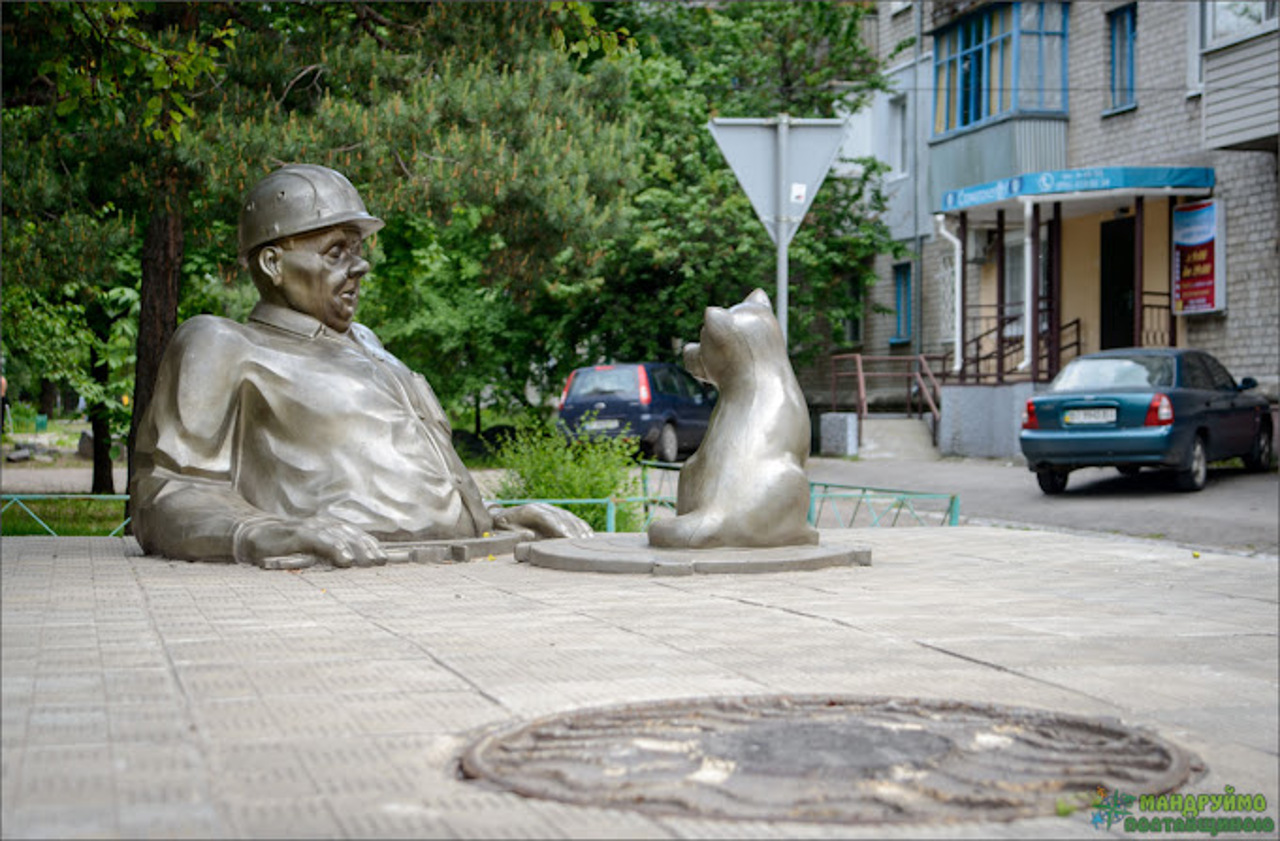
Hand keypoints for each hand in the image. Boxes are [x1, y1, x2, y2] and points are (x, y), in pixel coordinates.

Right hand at [235, 516, 388, 568]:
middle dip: (369, 548)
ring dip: (358, 549)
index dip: (372, 546)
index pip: (357, 536)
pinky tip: (345, 560)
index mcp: (330, 529)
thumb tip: (349, 570)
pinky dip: (335, 548)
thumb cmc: (283, 547)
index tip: (385, 560)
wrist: (253, 535)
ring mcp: (311, 528)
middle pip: (353, 535)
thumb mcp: (309, 552)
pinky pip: (320, 540)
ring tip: (370, 563)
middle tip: (382, 563)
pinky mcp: (298, 533)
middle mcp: (324, 525)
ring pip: (341, 536)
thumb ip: (327, 556)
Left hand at [491, 503, 593, 539]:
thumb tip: (530, 535)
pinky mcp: (555, 513)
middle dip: (573, 530)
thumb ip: (518, 533)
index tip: (569, 539)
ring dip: (580, 528)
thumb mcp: (507, 531)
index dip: (559, 528)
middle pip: (562, 517)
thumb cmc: (504, 528)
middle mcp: (543, 507)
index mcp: (530, 510)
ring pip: (569, 517)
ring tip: (589, 541)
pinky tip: (589, 534)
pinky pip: (571, 518)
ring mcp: (550, 509)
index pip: (549, 518)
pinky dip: (580, 526)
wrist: (502, 517)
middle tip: (583, 543)